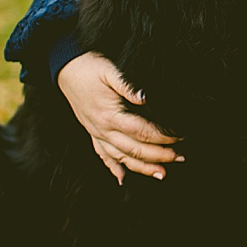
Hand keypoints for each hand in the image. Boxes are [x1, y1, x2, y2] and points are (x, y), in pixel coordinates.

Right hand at [57, 51, 181, 183]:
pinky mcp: (92, 132)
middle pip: (134, 149)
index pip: (142, 132)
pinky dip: (113, 168)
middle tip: (180, 157)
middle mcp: (102, 129)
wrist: (65, 67)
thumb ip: (129, 85)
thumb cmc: (90, 67)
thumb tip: (146, 97)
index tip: (180, 136)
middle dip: (159, 156)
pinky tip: (122, 179)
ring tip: (161, 174)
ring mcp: (96, 133)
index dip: (163, 137)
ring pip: (120, 157)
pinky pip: (103, 155)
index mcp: (109, 116)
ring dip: (142, 168)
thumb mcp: (110, 70)